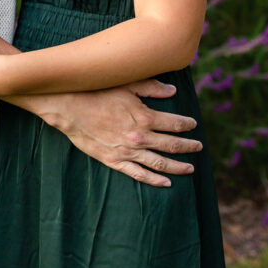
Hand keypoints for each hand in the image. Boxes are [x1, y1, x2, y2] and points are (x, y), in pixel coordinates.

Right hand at [37, 80, 201, 186]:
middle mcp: (140, 137)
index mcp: (145, 117)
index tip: (193, 124)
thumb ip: (152, 87)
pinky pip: (139, 175)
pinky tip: (166, 183)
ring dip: (178, 167)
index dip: (187, 124)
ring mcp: (127, 152)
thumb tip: (172, 90)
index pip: (174, 123)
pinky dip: (154, 180)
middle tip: (199, 147)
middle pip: (172, 145)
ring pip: (160, 163)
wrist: (69, 107)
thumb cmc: (96, 91)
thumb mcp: (126, 84)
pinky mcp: (114, 161)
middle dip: (188, 146)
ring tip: (190, 168)